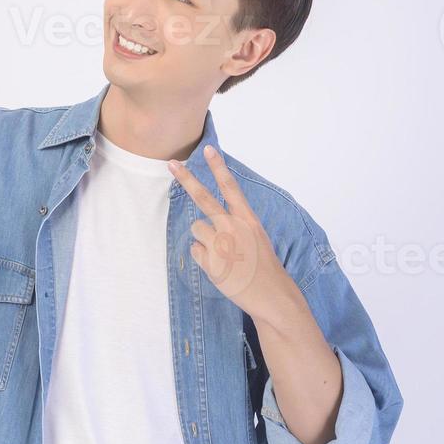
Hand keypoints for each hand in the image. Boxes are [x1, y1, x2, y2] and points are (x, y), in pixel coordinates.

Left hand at [168, 144, 293, 322]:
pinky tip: (220, 266)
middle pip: (204, 198)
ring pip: (196, 229)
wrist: (271, 294)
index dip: (218, 167)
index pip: (231, 187)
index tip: (208, 149)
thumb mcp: (256, 238)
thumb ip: (235, 225)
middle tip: (172, 164)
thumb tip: (206, 223)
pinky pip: (195, 251)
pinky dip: (203, 257)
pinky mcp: (210, 261)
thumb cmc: (264, 266)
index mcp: (248, 219)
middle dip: (186, 179)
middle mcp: (233, 227)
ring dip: (204, 238)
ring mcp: (220, 244)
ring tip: (222, 253)